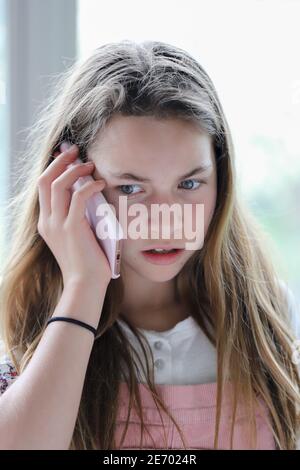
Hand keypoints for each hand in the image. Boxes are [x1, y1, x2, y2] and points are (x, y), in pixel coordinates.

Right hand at [37, 142, 111, 287]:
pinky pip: (78, 197)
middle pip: (44, 180)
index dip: (54, 168)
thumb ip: (76, 218)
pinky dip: (90, 186)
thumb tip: (88, 196)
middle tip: (75, 151)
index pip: (42, 187)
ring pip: (57, 185)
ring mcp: (57, 225)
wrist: (85, 285)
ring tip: (90, 165)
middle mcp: (47, 222)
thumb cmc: (87, 263)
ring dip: (74, 171)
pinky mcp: (72, 228)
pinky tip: (100, 184)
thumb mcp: (76, 237)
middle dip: (60, 162)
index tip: (68, 158)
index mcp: (46, 223)